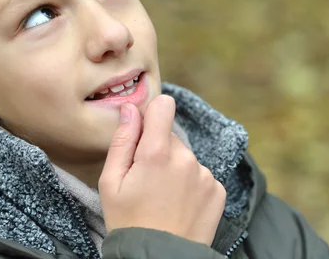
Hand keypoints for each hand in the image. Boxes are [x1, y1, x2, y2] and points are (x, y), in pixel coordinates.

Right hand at [99, 95, 225, 245]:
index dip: (151, 115)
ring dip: (174, 168)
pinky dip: (189, 184)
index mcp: (157, 153)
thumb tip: (131, 108)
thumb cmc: (128, 222)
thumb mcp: (110, 182)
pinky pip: (200, 174)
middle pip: (170, 136)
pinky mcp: (218, 190)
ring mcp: (205, 175)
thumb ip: (122, 140)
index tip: (143, 133)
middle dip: (158, 150)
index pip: (164, 106)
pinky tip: (179, 205)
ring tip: (163, 198)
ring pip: (185, 156)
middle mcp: (186, 159)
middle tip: (146, 181)